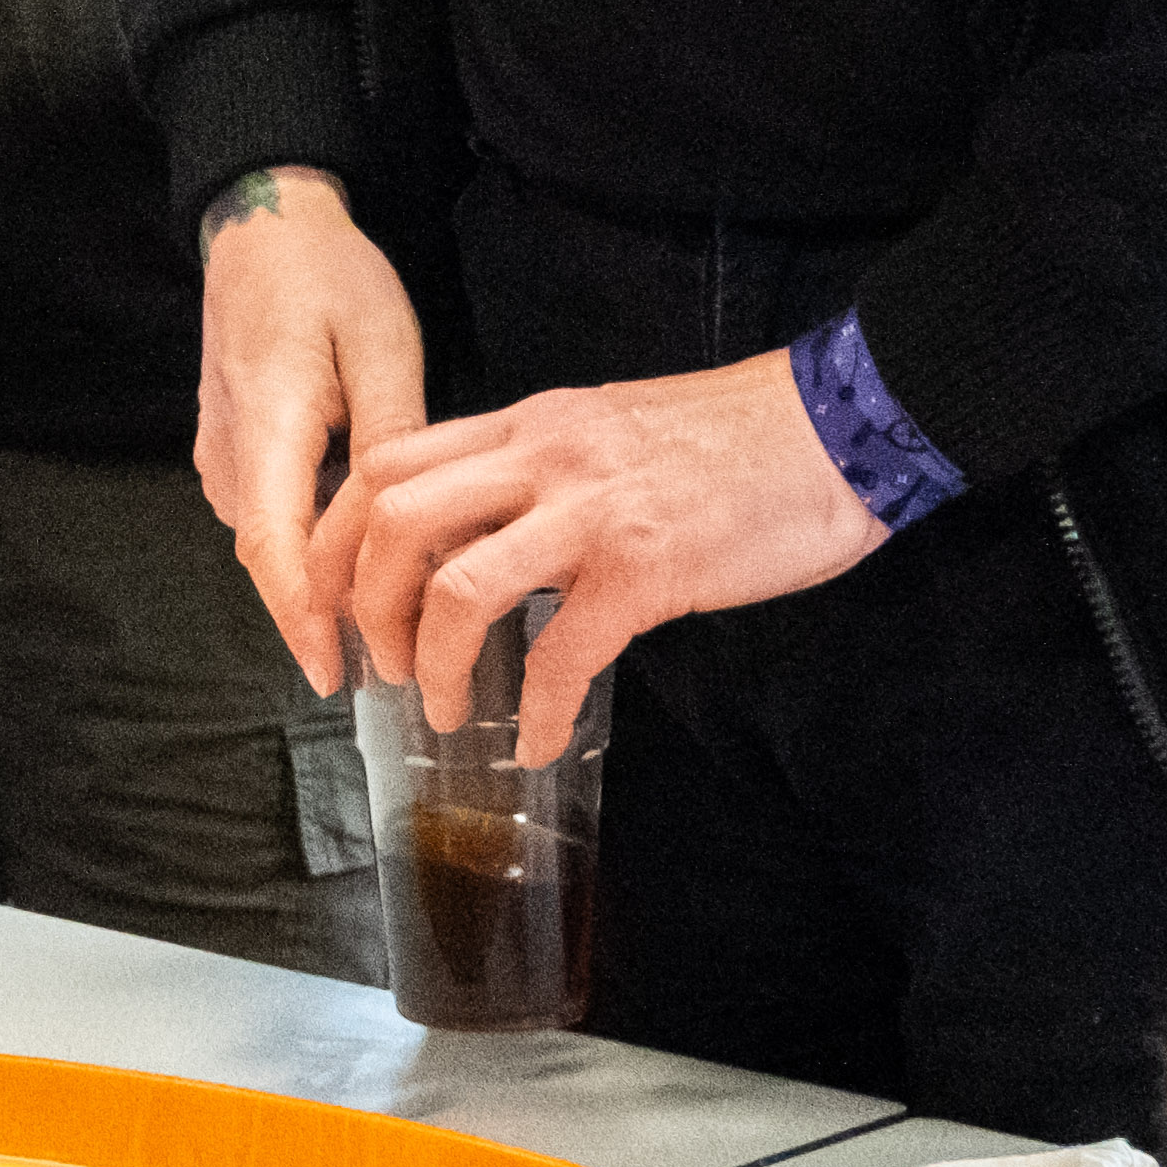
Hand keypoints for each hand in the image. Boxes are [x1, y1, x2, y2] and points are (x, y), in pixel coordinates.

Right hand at [190, 172, 426, 693]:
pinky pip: (268, 518)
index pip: (275, 544)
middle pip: (270, 560)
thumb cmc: (328, 278)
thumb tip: (411, 529)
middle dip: (324, 619)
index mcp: (270, 421)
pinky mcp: (228, 452)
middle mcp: (230, 450)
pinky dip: (309, 546)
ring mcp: (220, 454)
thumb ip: (393, 441)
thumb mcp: (384, 347)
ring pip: (270, 544)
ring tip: (390, 620)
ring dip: (320, 583)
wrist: (262, 232)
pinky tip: (360, 555)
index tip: (335, 671)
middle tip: (394, 666)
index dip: (303, 616)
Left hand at [317, 352, 883, 744]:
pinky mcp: (647, 567)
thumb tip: (488, 527)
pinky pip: (563, 653)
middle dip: (362, 607)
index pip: (386, 466)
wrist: (837, 427)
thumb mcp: (608, 428)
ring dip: (436, 664)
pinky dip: (540, 711)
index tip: (329, 599)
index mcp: (527, 425)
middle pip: (392, 522)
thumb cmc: (734, 439)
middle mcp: (542, 458)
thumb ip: (541, 467)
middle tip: (383, 666)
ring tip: (447, 709)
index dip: (335, 540)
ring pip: (457, 587)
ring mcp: (591, 511)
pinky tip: (540, 741)